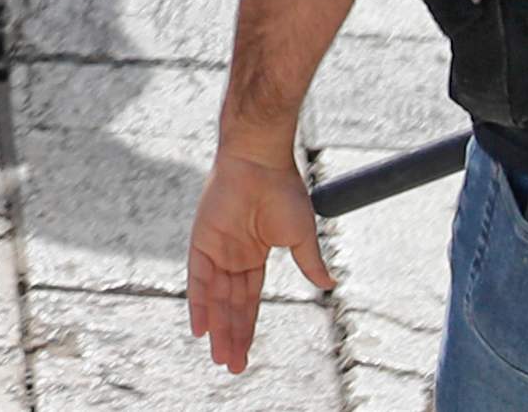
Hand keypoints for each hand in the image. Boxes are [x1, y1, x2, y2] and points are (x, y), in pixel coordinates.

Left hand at [184, 146, 329, 369]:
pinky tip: (200, 327)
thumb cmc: (283, 190)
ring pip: (215, 298)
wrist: (260, 160)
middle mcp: (232, 256)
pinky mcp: (202, 239)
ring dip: (217, 327)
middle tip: (231, 366)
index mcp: (254, 255)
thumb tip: (329, 285)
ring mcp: (216, 248)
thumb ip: (309, 262)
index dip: (247, 327)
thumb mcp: (300, 235)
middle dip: (232, 335)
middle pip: (231, 305)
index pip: (249, 300)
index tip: (245, 354)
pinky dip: (198, 303)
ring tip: (220, 357)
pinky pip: (197, 278)